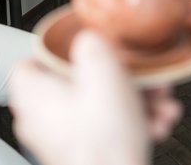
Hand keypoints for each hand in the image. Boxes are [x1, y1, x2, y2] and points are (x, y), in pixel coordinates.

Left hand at [9, 31, 181, 164]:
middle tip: (141, 79)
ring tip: (159, 104)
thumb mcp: (104, 71)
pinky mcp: (80, 152)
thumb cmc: (103, 142)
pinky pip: (106, 127)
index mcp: (32, 92)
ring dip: (135, 101)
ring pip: (99, 104)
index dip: (64, 48)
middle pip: (80, 81)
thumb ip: (92, 43)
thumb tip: (89, 37)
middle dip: (121, 78)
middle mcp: (39, 117)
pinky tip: (154, 124)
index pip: (35, 58)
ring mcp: (60, 138)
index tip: (90, 46)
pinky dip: (131, 123)